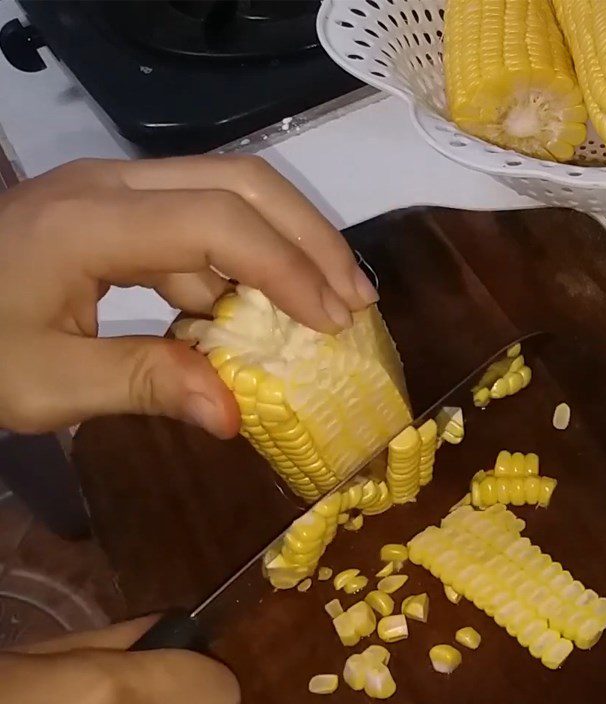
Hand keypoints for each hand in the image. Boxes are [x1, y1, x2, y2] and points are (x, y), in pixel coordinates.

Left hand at [0, 156, 377, 436]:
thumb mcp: (45, 382)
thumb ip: (143, 386)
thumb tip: (233, 416)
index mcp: (88, 222)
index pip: (218, 223)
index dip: (288, 269)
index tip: (334, 323)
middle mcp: (112, 186)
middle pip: (240, 182)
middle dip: (310, 239)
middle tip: (357, 298)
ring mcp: (116, 192)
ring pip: (228, 194)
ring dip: (286, 246)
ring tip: (327, 305)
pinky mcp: (119, 211)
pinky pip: (202, 224)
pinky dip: (242, 267)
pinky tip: (257, 314)